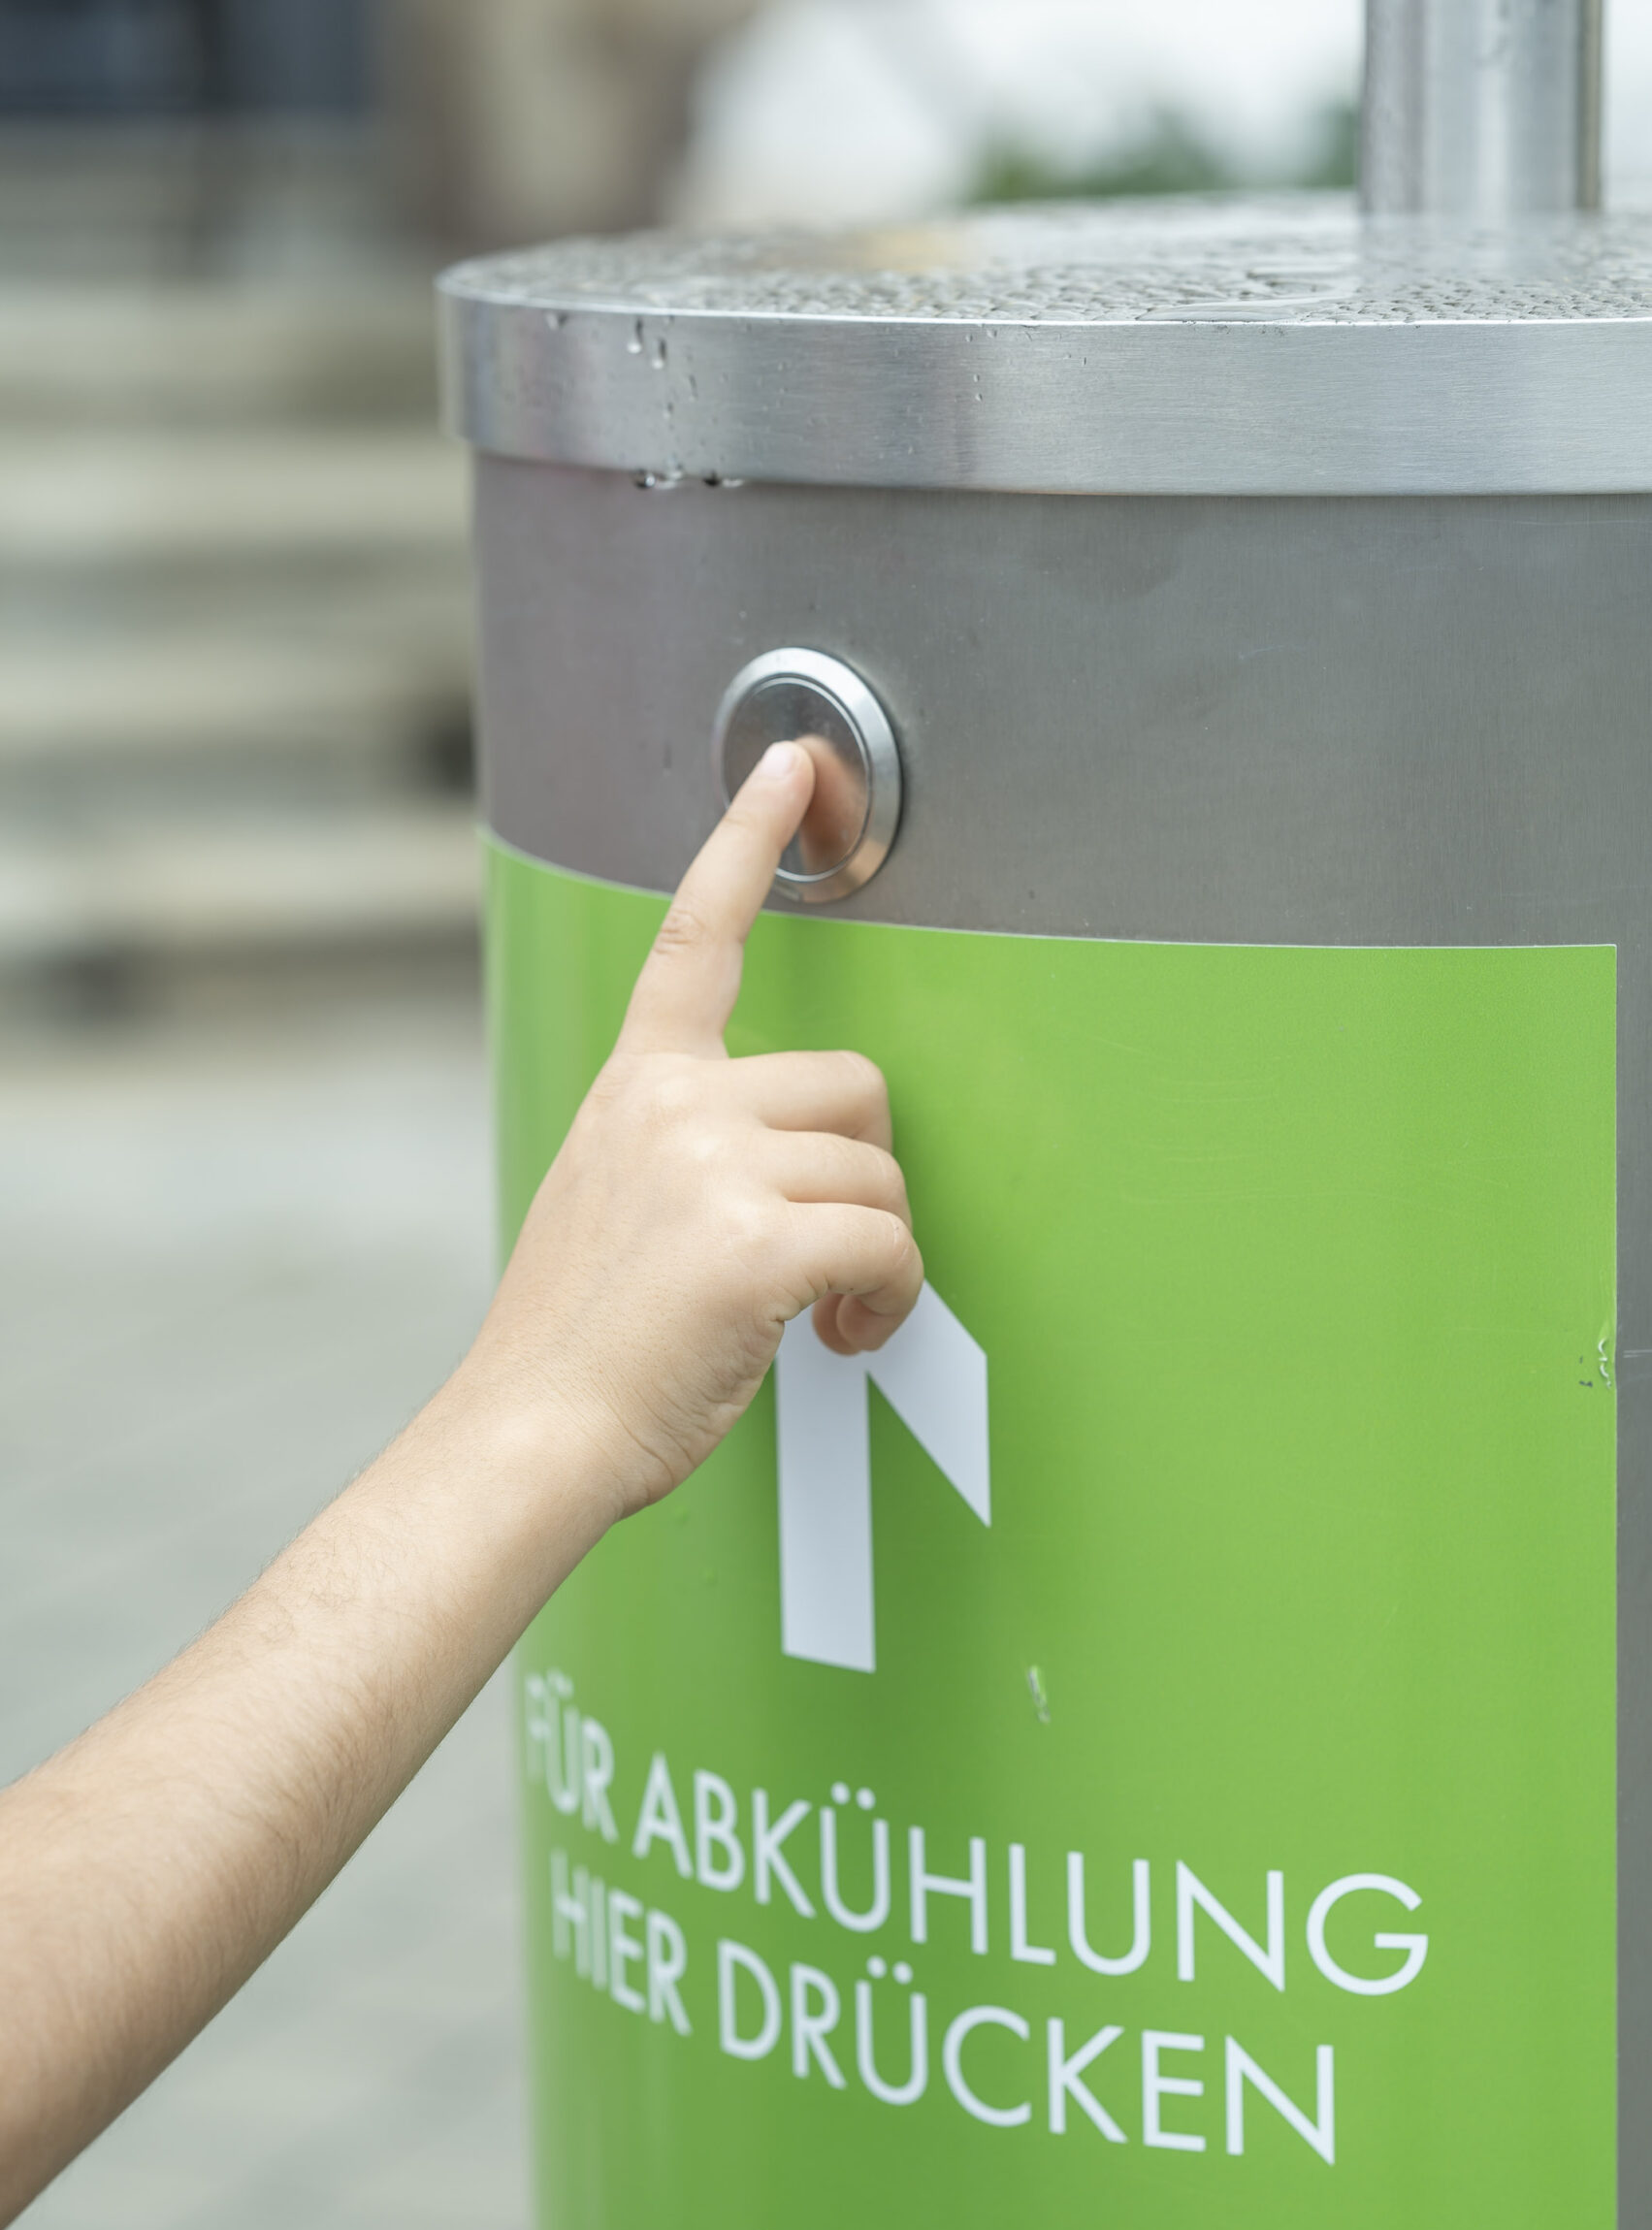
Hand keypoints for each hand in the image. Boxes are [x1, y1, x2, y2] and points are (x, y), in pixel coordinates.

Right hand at [464, 740, 922, 1519]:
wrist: (529, 1438)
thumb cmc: (576, 1349)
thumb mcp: (606, 1205)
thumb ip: (683, 1152)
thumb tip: (787, 1166)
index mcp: (636, 1089)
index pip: (697, 938)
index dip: (749, 842)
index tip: (794, 768)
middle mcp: (674, 1105)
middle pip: (856, 1085)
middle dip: (864, 1175)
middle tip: (834, 1253)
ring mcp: (714, 1167)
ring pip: (880, 1174)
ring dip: (880, 1252)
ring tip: (829, 1315)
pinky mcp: (758, 1242)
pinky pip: (889, 1244)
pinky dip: (892, 1300)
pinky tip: (844, 1340)